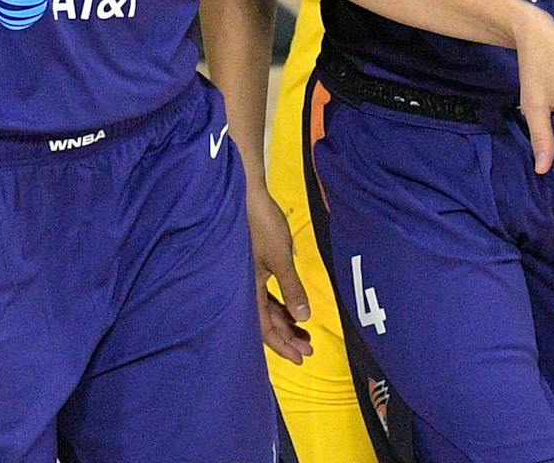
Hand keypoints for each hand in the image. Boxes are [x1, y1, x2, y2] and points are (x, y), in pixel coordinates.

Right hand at [247, 183, 311, 363]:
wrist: (245, 195)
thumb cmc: (261, 226)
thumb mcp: (280, 259)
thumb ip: (292, 288)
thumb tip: (302, 318)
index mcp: (249, 289)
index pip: (264, 328)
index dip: (282, 345)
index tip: (301, 358)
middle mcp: (246, 286)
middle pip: (266, 321)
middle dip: (287, 337)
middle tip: (308, 348)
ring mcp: (250, 276)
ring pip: (267, 308)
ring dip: (285, 321)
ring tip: (304, 331)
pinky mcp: (254, 264)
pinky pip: (267, 293)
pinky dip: (280, 303)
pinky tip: (292, 306)